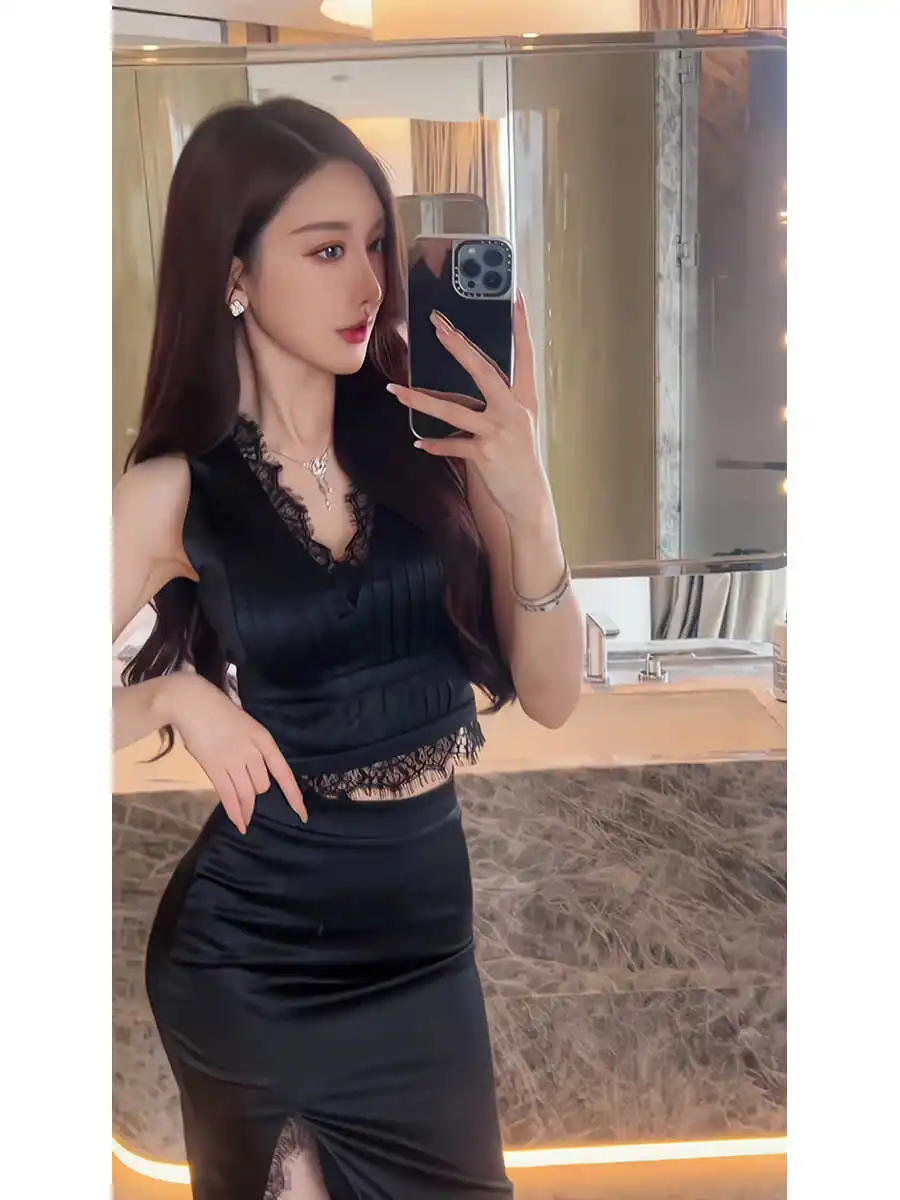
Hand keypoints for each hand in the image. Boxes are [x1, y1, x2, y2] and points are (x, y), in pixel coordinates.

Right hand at [163, 674, 306, 832]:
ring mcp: (233, 761)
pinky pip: (228, 796)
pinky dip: (235, 812)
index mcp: (264, 740)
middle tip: (250, 797)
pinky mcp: (214, 768)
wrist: (194, 703)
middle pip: (263, 785)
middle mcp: (252, 752)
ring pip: (247, 793)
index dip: (293, 796)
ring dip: (248, 809)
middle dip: (258, 794)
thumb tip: (256, 774)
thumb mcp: (247, 727)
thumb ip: (254, 749)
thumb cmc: (220, 712)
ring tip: (247, 819)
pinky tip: (240, 824)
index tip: (302, 814)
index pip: (284, 773)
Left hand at [387, 292, 549, 523]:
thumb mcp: (516, 427)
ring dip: (419, 400)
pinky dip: (434, 446)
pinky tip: (420, 444)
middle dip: (457, 346)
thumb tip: (459, 395)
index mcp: (524, 400)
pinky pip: (452, 445)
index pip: (525, 356)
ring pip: (453, 409)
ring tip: (395, 391)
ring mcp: (499, 431)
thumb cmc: (519, 462)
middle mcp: (513, 410)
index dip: (522, 327)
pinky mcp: (485, 454)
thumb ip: (493, 407)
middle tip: (438, 325)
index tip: (517, 298)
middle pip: (482, 370)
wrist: (529, 500)